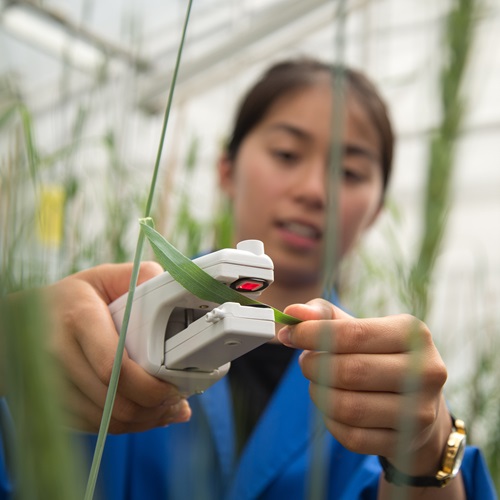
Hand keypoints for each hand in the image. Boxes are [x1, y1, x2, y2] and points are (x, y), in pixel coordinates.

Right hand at [46, 262, 190, 433]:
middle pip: (113, 401)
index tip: (174, 386)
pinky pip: (92, 427)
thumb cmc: (76, 298)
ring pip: (104, 420)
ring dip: (141, 421)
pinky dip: (122, 426)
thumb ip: (144, 278)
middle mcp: (57, 353)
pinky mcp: (49, 405)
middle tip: (176, 400)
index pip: (114, 366)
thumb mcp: (108, 277)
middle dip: (153, 408)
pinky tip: (141, 414)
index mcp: (78, 318)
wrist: (23, 320)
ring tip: (164, 409)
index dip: (149, 386)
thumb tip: (179, 295)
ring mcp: (48, 384)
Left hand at [277, 299, 453, 476]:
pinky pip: (352, 436)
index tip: (291, 335)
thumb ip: (324, 315)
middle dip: (315, 367)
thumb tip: (293, 312)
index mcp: (412, 334)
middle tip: (306, 362)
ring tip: (319, 383)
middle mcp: (425, 371)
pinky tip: (333, 408)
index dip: (313, 334)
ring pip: (348, 408)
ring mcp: (419, 410)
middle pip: (349, 372)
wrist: (418, 402)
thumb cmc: (379, 355)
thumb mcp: (358, 327)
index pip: (353, 334)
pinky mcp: (406, 442)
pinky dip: (331, 421)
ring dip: (320, 394)